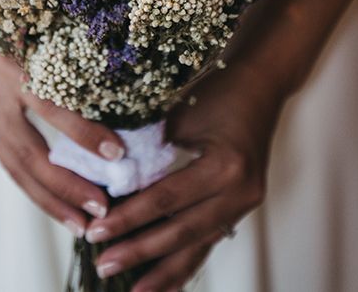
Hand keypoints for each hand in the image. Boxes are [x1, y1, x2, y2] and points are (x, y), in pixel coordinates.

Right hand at [0, 35, 126, 235]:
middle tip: (101, 209)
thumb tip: (131, 94)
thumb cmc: (29, 26)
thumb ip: (78, 59)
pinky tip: (60, 209)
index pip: (49, 105)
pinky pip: (10, 166)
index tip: (117, 155)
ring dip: (50, 201)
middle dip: (65, 186)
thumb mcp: (51, 33)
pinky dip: (37, 190)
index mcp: (12, 64)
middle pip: (28, 151)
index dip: (82, 132)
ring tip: (82, 225)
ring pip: (16, 168)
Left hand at [87, 61, 283, 291]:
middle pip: (182, 231)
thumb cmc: (218, 92)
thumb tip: (108, 177)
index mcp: (225, 166)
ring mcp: (245, 203)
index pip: (166, 200)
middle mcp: (240, 192)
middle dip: (140, 252)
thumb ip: (150, 148)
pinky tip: (166, 281)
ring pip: (198, 245)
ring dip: (164, 270)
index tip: (96, 233)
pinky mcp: (241, 206)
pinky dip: (186, 260)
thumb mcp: (181, 114)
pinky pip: (209, 239)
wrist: (262, 85)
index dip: (129, 219)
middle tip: (103, 265)